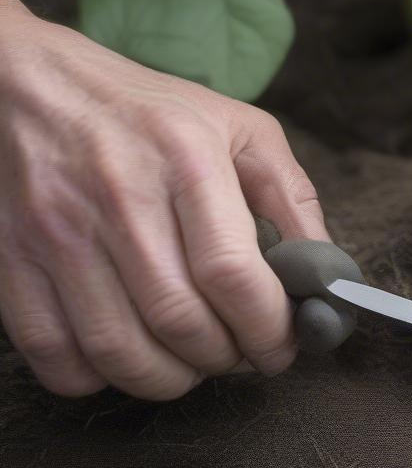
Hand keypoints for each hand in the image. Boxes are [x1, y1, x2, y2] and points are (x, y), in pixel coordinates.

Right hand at [0, 0, 326, 399]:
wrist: (35, 89)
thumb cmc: (153, 113)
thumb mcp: (243, 131)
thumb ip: (292, 199)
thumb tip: (324, 275)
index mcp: (188, 161)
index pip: (233, 274)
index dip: (268, 328)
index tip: (283, 346)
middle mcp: (121, 199)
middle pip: (180, 322)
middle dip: (226, 358)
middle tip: (241, 353)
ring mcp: (58, 234)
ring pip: (119, 351)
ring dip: (170, 379)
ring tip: (193, 363)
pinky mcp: (13, 262)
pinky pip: (56, 357)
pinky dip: (99, 378)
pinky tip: (130, 355)